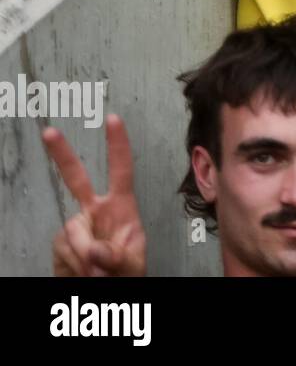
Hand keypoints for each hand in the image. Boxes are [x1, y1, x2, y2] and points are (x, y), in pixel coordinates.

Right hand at [42, 114, 146, 276]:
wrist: (107, 290)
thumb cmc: (127, 271)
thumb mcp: (132, 264)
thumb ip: (116, 257)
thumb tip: (94, 250)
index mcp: (121, 207)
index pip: (121, 171)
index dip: (118, 145)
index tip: (113, 119)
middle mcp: (96, 211)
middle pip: (76, 179)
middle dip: (62, 155)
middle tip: (49, 132)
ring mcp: (76, 225)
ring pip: (74, 233)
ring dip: (86, 257)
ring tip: (99, 270)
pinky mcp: (61, 242)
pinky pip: (64, 250)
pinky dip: (75, 265)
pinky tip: (83, 270)